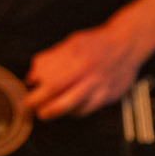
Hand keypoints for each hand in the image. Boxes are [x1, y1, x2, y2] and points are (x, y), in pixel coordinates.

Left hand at [24, 25, 143, 118]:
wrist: (128, 43)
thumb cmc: (97, 43)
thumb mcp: (72, 43)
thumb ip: (51, 59)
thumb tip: (33, 76)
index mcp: (78, 58)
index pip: (52, 83)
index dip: (36, 93)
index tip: (26, 97)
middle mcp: (89, 74)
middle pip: (61, 99)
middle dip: (42, 106)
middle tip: (31, 107)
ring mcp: (100, 87)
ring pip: (73, 108)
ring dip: (55, 112)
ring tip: (45, 112)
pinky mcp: (108, 95)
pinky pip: (86, 110)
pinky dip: (73, 111)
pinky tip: (67, 108)